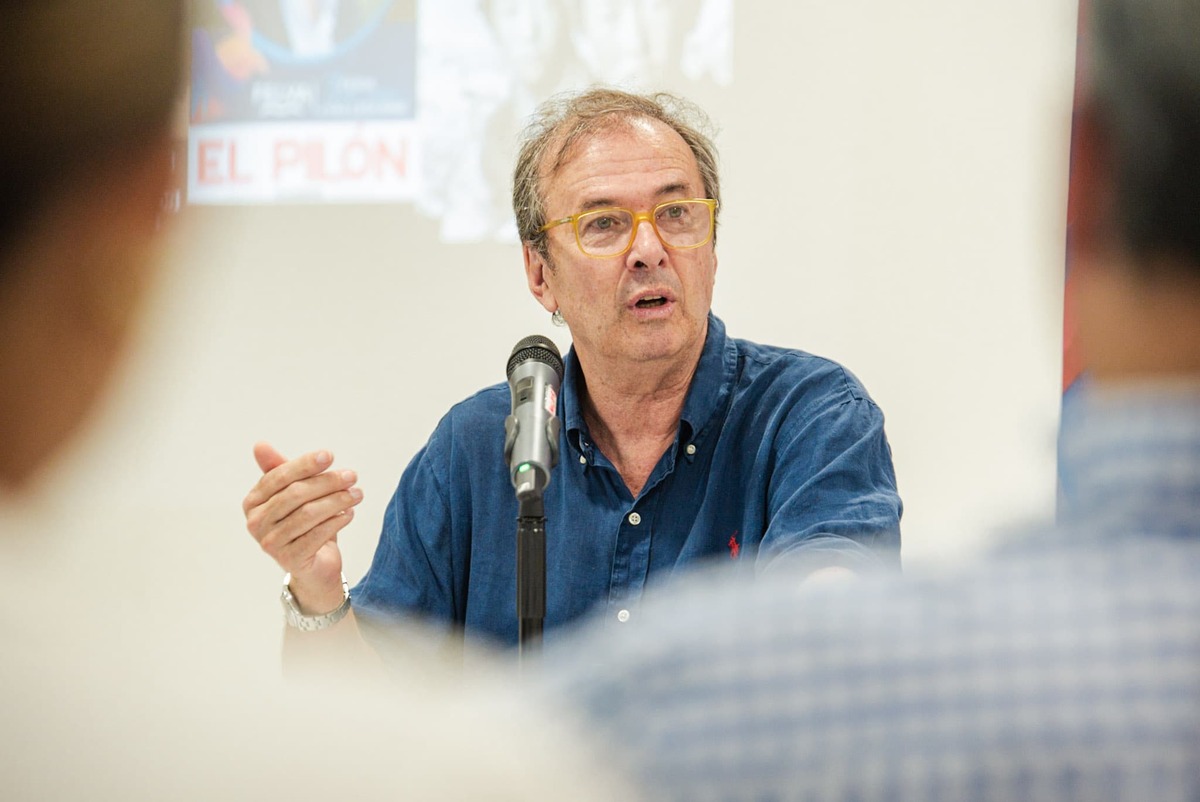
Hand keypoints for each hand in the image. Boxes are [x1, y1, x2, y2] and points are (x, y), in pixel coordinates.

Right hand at [243, 442, 362, 612]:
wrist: (314, 565)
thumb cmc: (304, 523)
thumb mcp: (294, 494)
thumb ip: (282, 470)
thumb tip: (259, 445)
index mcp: (252, 502)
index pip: (278, 477)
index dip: (304, 464)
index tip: (329, 455)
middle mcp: (255, 523)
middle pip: (295, 494)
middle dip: (327, 482)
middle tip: (352, 476)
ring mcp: (270, 543)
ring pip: (308, 514)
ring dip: (337, 500)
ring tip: (357, 494)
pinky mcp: (289, 560)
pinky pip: (317, 535)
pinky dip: (336, 521)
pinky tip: (350, 513)